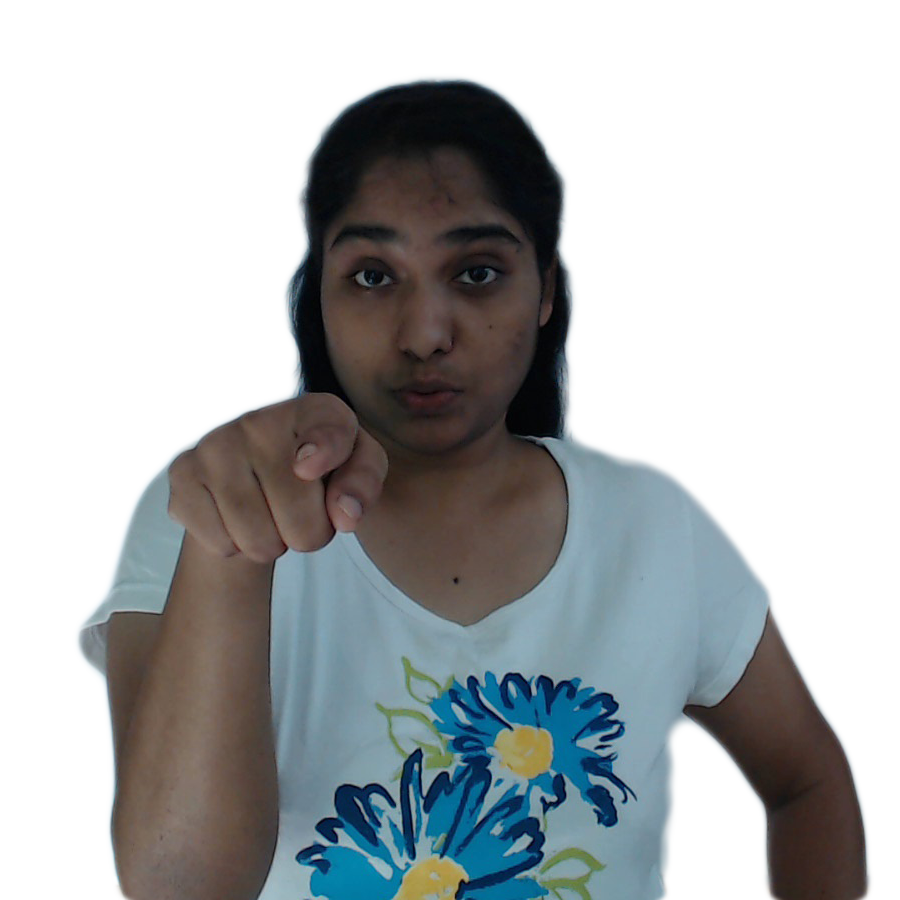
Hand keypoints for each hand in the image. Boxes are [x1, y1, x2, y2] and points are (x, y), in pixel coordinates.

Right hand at [167, 394, 387, 563]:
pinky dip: (235, 547)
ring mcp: (216, 445)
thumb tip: (345, 515)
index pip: (326, 432)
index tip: (306, 468)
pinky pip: (221, 543)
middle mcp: (261, 420)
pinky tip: (238, 520)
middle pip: (300, 519)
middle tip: (304, 518)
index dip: (322, 452)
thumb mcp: (358, 470)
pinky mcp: (184, 473)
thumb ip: (363, 485)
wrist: (257, 477)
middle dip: (311, 535)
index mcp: (316, 411)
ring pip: (258, 539)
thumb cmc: (320, 473)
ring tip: (273, 519)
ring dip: (273, 545)